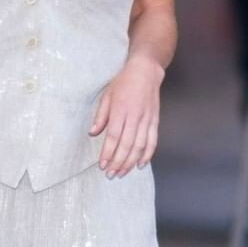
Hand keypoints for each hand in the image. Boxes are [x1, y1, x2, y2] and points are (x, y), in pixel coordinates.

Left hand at [88, 56, 162, 176]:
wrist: (146, 71)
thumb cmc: (123, 83)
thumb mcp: (106, 96)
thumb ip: (100, 116)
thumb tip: (92, 133)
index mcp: (120, 110)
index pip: (113, 136)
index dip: (108, 153)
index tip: (102, 165)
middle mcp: (134, 116)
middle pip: (126, 145)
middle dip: (118, 162)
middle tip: (110, 174)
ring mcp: (146, 120)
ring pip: (139, 146)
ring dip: (130, 162)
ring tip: (122, 173)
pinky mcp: (155, 121)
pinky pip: (152, 141)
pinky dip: (147, 155)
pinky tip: (140, 165)